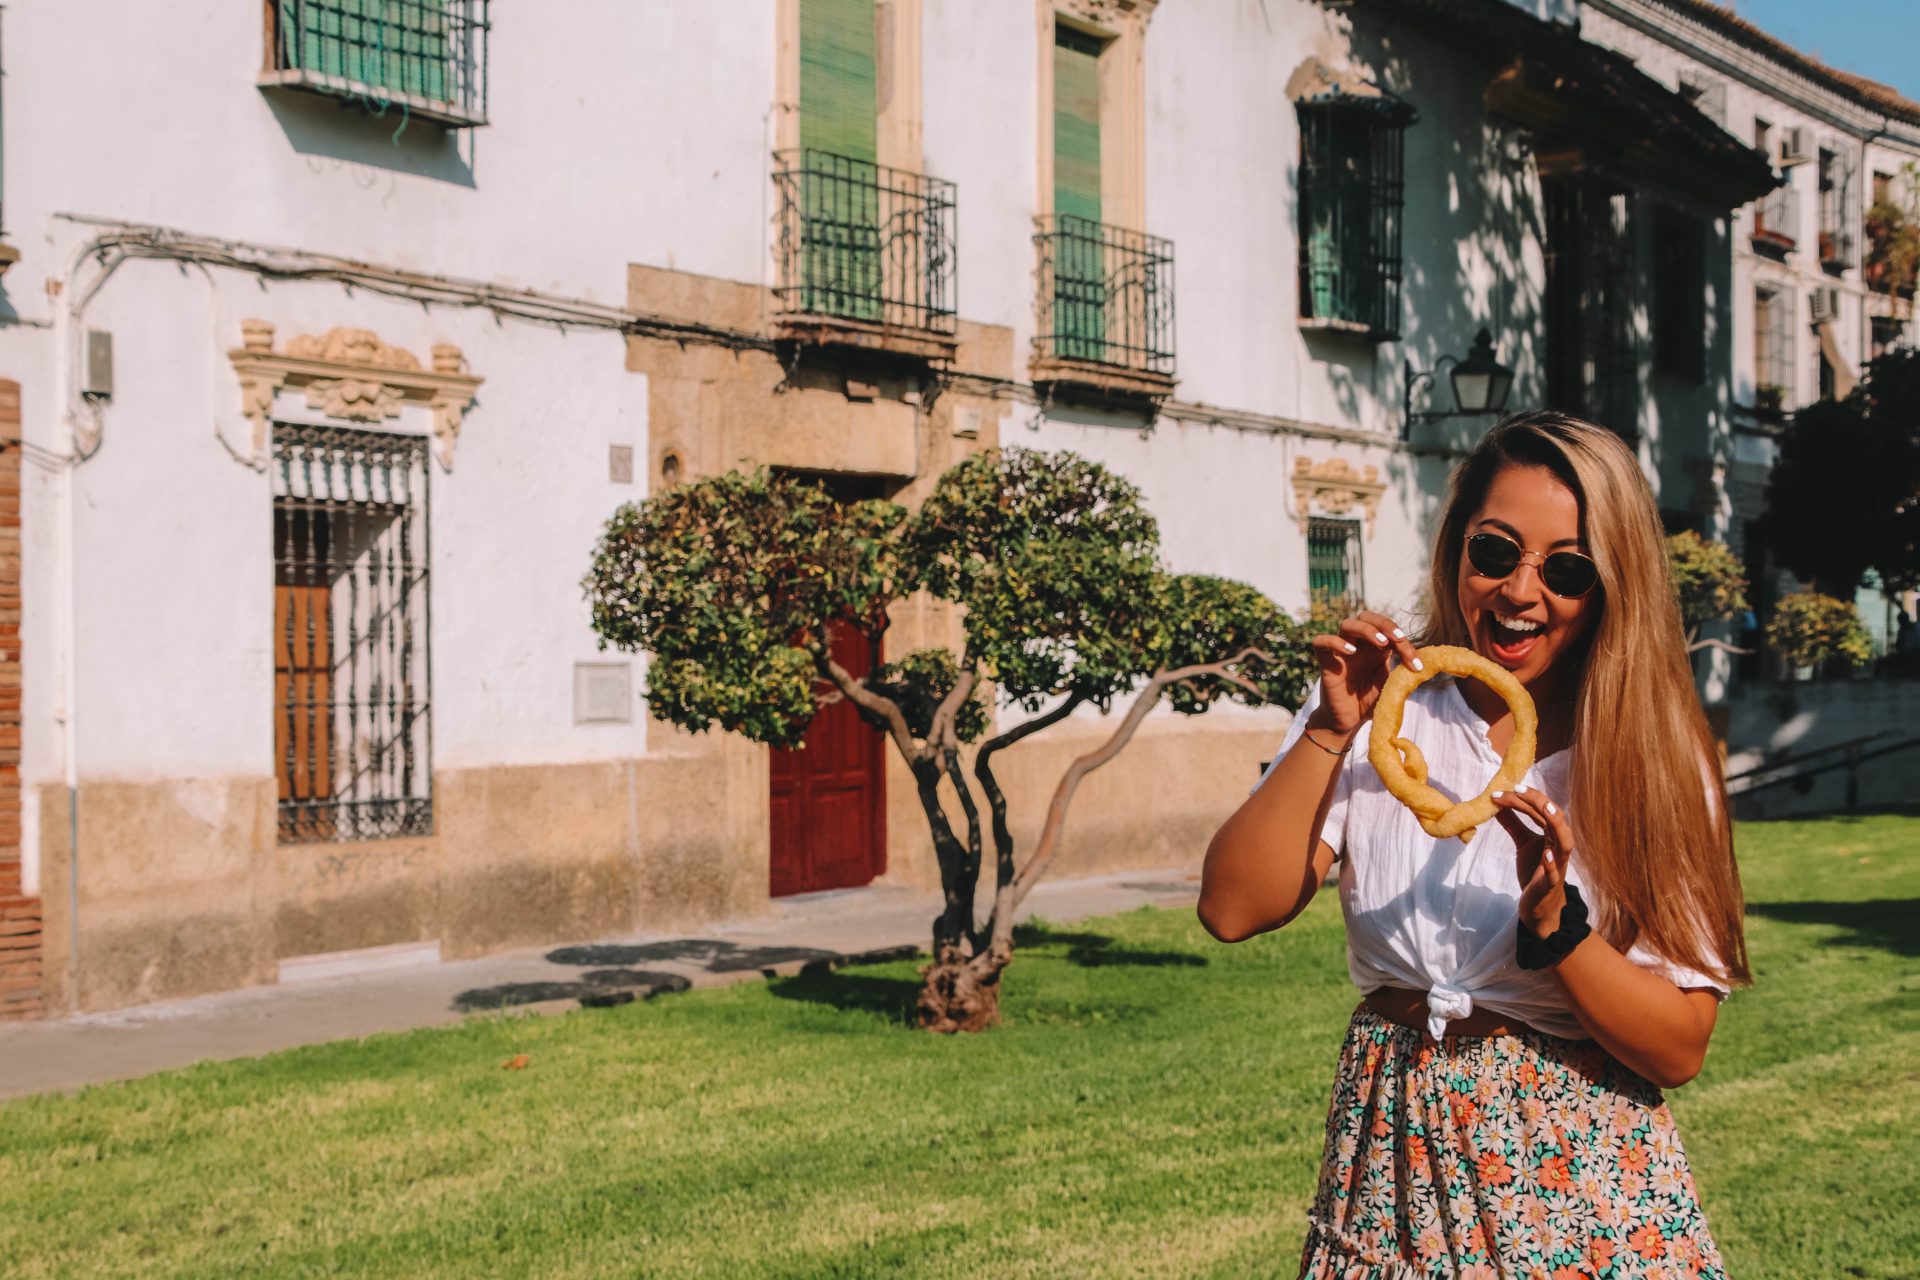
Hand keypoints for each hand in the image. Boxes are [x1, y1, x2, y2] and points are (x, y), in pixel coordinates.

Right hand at [1307, 610, 1422, 735]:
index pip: (1389, 632)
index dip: (1404, 643)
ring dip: (1367, 629)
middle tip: (1398, 639)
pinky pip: (1321, 642)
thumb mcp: (1391, 686)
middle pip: (1367, 617)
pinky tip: (1351, 651)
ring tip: (1381, 643)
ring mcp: (1340, 651)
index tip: (1417, 665)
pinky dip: (1335, 642)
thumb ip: (1404, 674)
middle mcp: (1358, 645)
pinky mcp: (1325, 662)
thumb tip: (1427, 664)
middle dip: (1385, 624)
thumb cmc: (1369, 702)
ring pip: (1347, 624)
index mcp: (1375, 648)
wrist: (1349, 721)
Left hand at [1493, 786, 1575, 937]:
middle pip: (1556, 819)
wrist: (1538, 904)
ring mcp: (1558, 865)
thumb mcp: (1523, 843)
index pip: (1543, 809)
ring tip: (1546, 810)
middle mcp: (1559, 846)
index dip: (1526, 797)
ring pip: (1565, 843)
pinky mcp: (1551, 884)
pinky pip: (1555, 873)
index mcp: (1553, 834)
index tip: (1505, 788)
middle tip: (1517, 789)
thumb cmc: (1534, 870)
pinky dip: (1552, 863)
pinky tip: (1546, 854)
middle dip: (1539, 802)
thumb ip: (1513, 823)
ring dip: (1557, 826)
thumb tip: (1498, 802)